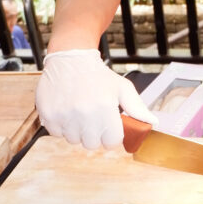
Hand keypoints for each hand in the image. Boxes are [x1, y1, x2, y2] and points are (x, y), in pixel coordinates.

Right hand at [35, 49, 157, 149]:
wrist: (70, 59)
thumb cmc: (99, 75)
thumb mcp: (122, 88)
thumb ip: (138, 108)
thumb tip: (153, 123)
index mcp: (105, 108)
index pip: (111, 142)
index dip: (111, 136)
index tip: (109, 127)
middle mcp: (84, 113)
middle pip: (92, 144)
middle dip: (95, 134)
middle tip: (93, 118)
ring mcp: (64, 115)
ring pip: (74, 141)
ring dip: (77, 131)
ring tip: (79, 112)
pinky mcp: (48, 115)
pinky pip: (57, 134)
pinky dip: (61, 126)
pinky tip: (66, 110)